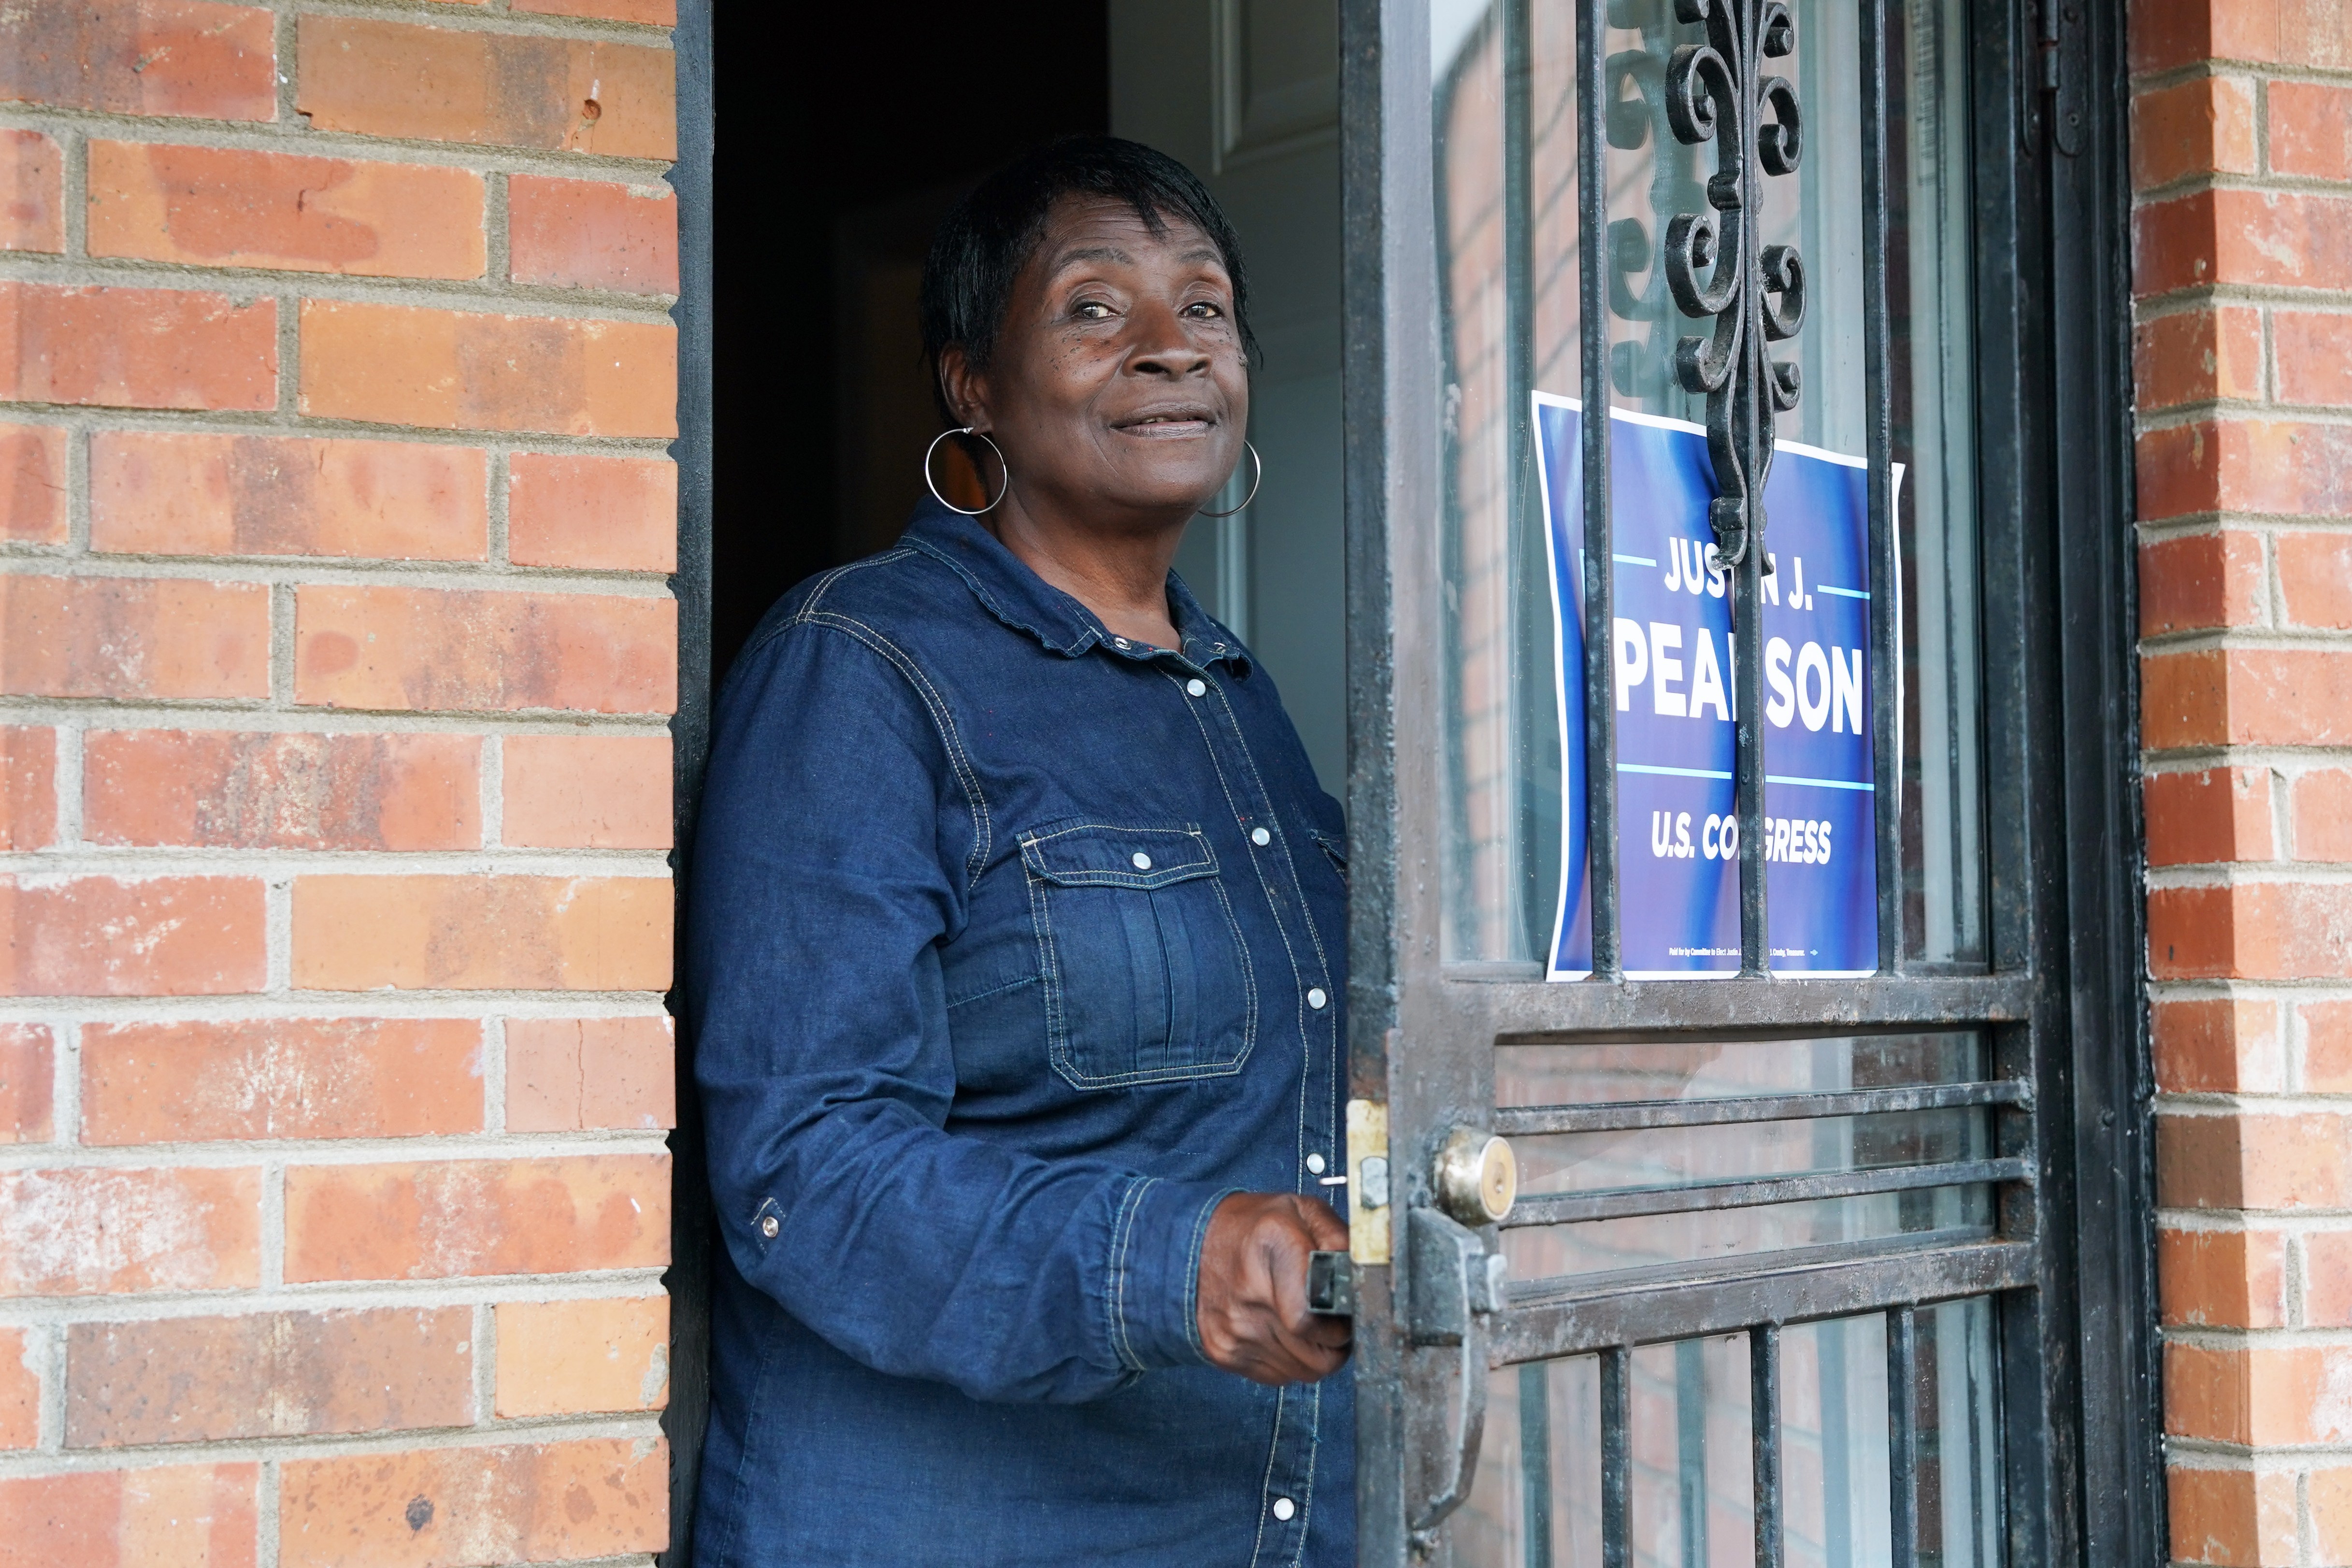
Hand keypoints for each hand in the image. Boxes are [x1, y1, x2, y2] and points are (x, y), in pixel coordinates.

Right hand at [1195, 1192, 1352, 1385]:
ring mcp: (1233, 1329)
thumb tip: (1363, 1274)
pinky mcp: (1224, 1352)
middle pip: (1319, 1354)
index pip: (1314, 1317)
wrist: (1190, 1244)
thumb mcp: (1301, 1210)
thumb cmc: (1253, 1228)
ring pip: (1304, 1372)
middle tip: (1332, 1319)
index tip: (1345, 1311)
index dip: (1341, 1323)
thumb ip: (1338, 1237)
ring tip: (1307, 1323)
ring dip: (1314, 1354)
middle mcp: (1250, 1293)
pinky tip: (1281, 1331)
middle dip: (1337, 1342)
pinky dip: (1289, 1361)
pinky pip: (1278, 1377)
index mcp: (1274, 1245)